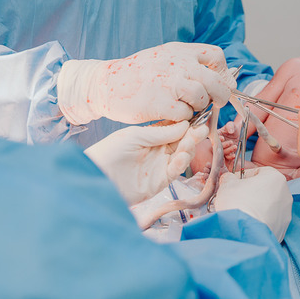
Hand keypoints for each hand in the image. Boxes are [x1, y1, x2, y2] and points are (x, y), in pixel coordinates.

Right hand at [57, 42, 234, 125]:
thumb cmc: (138, 75)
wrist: (105, 83)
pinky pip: (185, 114)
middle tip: (215, 103)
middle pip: (215, 81)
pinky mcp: (161, 103)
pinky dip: (181, 118)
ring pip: (202, 98)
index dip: (223, 72)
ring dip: (198, 107)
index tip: (220, 83)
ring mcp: (170, 83)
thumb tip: (225, 79)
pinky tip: (170, 114)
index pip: (216, 56)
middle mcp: (178, 63)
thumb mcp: (164, 58)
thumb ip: (190, 64)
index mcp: (179, 51)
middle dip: (220, 95)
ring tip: (186, 107)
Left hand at [85, 121, 207, 205]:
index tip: (200, 116)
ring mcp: (160, 166)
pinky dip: (181, 163)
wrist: (96, 176)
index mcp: (152, 137)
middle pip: (182, 142)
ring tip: (191, 141)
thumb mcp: (135, 136)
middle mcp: (158, 151)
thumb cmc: (109, 152)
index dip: (187, 123)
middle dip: (193, 135)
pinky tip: (182, 156)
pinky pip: (175, 171)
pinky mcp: (159, 182)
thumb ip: (160, 133)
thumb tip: (185, 124)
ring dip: (189, 148)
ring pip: (182, 156)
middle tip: (202, 128)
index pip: (175, 128)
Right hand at [214, 168, 292, 240]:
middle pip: (265, 189)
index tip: (234, 184)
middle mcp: (285, 194)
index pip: (258, 172)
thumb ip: (229, 178)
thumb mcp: (227, 184)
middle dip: (251, 193)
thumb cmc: (238, 204)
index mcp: (275, 178)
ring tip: (241, 213)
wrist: (244, 233)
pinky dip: (260, 221)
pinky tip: (248, 224)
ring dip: (257, 207)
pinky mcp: (282, 228)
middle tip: (236, 199)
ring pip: (268, 206)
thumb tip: (228, 178)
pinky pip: (270, 221)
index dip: (243, 177)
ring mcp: (285, 213)